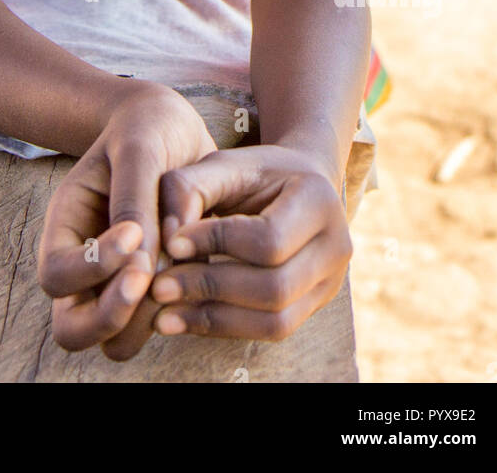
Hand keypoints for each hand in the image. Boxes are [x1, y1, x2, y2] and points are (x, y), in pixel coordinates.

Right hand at [37, 83, 216, 360]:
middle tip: (149, 279)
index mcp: (66, 225)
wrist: (175, 130)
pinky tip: (201, 273)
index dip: (92, 266)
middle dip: (111, 315)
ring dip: (146, 321)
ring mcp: (118, 283)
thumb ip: (135, 199)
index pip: (56, 275)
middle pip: (72, 329)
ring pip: (115, 342)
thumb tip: (143, 261)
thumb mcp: (138, 147)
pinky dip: (179, 312)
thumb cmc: (148, 129)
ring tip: (178, 276)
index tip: (135, 233)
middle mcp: (85, 265)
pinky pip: (159, 325)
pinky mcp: (156, 290)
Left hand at [150, 145, 351, 340]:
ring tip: (164, 313)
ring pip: (276, 321)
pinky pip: (271, 331)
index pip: (269, 238)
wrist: (295, 184)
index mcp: (319, 199)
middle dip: (211, 288)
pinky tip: (184, 320)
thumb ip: (188, 189)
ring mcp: (331, 282)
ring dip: (214, 319)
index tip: (171, 244)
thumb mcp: (220, 165)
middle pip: (275, 287)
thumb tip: (168, 242)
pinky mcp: (313, 306)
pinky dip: (224, 328)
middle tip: (159, 287)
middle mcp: (337, 245)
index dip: (216, 244)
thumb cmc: (252, 173)